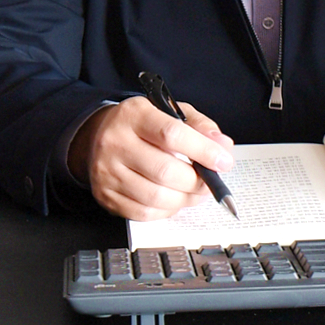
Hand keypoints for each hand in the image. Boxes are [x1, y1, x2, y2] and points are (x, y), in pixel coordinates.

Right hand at [68, 96, 235, 220]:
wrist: (100, 134)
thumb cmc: (142, 124)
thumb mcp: (170, 111)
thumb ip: (200, 126)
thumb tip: (223, 146)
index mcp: (134, 115)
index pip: (172, 135)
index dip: (203, 151)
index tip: (223, 161)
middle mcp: (115, 142)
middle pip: (165, 171)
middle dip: (197, 182)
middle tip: (210, 181)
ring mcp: (107, 171)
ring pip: (156, 197)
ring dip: (185, 199)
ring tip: (194, 191)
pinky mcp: (105, 195)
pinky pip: (144, 213)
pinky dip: (167, 211)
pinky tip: (173, 199)